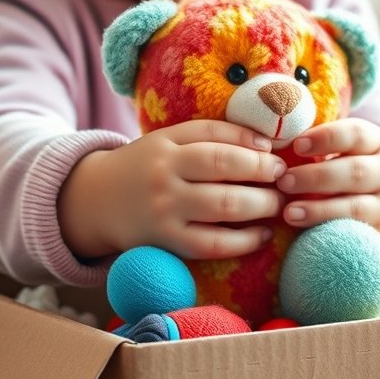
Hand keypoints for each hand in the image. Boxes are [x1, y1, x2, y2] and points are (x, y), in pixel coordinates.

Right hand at [58, 120, 286, 260]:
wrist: (96, 202)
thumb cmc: (145, 168)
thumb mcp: (167, 142)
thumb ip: (209, 136)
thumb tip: (264, 144)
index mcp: (165, 144)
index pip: (215, 134)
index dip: (250, 141)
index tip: (272, 151)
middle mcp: (164, 174)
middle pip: (224, 166)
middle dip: (263, 172)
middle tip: (283, 178)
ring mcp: (165, 210)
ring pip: (225, 205)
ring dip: (262, 204)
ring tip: (278, 204)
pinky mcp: (168, 242)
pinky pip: (215, 244)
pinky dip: (246, 241)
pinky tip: (263, 235)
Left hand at [276, 119, 379, 235]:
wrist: (378, 201)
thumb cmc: (344, 166)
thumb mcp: (339, 149)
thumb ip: (314, 144)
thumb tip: (274, 142)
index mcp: (375, 141)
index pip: (355, 134)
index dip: (326, 138)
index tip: (297, 146)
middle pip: (355, 172)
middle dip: (316, 177)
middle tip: (284, 181)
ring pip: (356, 207)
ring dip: (319, 210)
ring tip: (289, 212)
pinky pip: (355, 233)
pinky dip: (329, 231)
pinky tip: (306, 232)